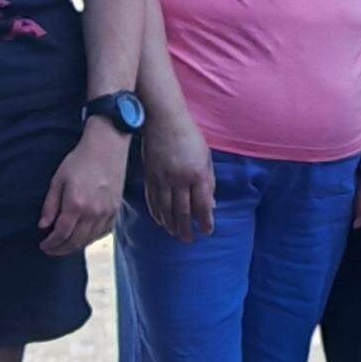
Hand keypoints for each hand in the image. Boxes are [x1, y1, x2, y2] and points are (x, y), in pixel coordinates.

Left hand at [39, 120, 129, 254]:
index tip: (43, 245)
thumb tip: (43, 225)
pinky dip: (92, 238)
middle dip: (61, 249)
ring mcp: (107, 212)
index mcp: (76, 204)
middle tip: (51, 250)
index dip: (51, 243)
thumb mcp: (58, 180)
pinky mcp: (116, 210)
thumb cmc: (80, 160)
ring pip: (90, 239)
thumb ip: (50, 205)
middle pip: (76, 241)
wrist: (107, 147)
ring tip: (65, 245)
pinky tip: (84, 237)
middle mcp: (93, 212)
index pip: (61, 233)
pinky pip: (103, 232)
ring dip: (76, 246)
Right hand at [140, 107, 215, 242]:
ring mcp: (162, 179)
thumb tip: (211, 205)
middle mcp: (180, 179)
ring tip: (175, 234)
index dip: (204, 221)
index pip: (202, 205)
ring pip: (166, 209)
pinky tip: (161, 221)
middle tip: (189, 240)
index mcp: (198, 174)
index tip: (206, 232)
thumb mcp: (206, 157)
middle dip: (186, 229)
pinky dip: (157, 213)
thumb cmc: (189, 136)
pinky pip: (152, 201)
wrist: (163, 121)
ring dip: (171, 225)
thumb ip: (208, 182)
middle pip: (183, 211)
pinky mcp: (149, 177)